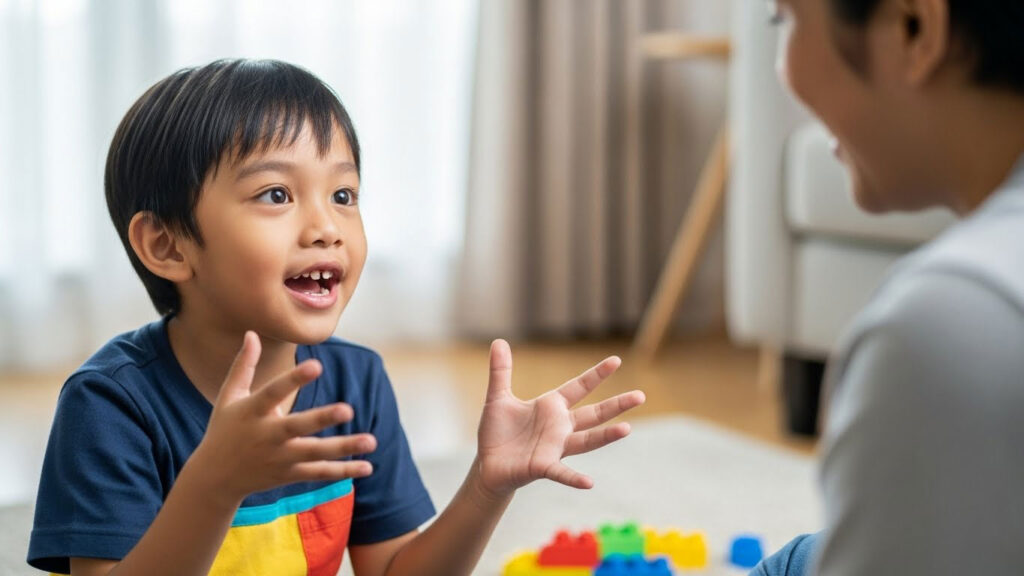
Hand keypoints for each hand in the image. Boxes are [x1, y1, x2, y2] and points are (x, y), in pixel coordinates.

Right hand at [189, 331, 376, 505]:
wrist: (214, 478)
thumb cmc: (224, 429)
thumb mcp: (229, 396)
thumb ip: (243, 366)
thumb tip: (252, 333)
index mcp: (251, 412)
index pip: (272, 393)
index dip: (293, 380)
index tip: (316, 365)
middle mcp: (267, 436)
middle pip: (297, 427)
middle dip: (322, 419)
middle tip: (348, 409)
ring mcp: (279, 458)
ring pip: (314, 453)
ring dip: (343, 447)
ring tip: (371, 440)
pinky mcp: (289, 474)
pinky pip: (319, 473)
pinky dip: (343, 471)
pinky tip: (367, 465)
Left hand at [475, 340, 644, 498]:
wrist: (488, 465)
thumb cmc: (496, 432)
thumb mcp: (497, 397)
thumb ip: (501, 371)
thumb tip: (499, 341)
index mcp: (552, 407)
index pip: (579, 387)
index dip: (597, 374)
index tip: (617, 360)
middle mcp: (560, 427)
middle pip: (594, 414)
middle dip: (616, 405)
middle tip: (641, 396)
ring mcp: (555, 448)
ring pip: (586, 440)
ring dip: (606, 436)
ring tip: (627, 429)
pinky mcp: (543, 467)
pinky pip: (561, 473)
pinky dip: (574, 478)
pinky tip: (589, 483)